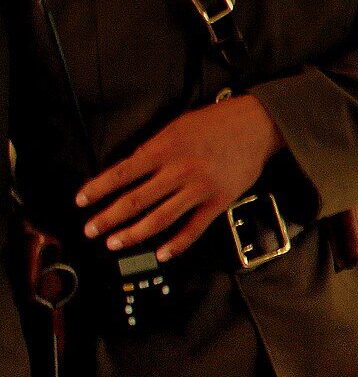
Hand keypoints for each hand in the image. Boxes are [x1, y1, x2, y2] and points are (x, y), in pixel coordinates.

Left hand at [76, 95, 283, 260]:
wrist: (258, 125)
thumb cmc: (217, 122)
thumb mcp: (177, 127)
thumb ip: (154, 148)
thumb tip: (128, 170)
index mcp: (166, 149)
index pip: (122, 173)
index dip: (98, 189)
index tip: (81, 201)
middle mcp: (180, 170)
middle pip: (135, 201)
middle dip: (108, 218)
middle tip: (91, 230)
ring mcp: (200, 188)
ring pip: (160, 219)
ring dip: (134, 234)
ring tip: (115, 243)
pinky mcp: (219, 201)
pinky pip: (194, 228)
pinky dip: (177, 244)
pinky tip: (161, 253)